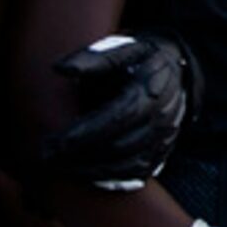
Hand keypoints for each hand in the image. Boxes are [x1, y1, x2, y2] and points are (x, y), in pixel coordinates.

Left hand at [34, 33, 195, 189]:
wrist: (178, 70)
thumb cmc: (141, 58)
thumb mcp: (121, 49)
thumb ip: (92, 59)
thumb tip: (59, 68)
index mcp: (150, 90)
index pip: (116, 117)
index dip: (85, 132)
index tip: (55, 141)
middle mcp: (162, 118)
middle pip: (119, 146)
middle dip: (82, 155)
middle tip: (48, 156)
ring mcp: (165, 138)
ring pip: (127, 165)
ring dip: (92, 171)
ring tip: (62, 167)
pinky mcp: (163, 152)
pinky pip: (137, 173)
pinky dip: (111, 178)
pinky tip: (87, 175)